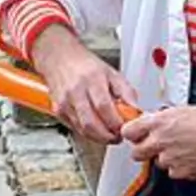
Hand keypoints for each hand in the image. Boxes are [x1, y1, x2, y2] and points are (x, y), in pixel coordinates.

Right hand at [32, 26, 140, 144]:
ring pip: (82, 129)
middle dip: (107, 136)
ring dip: (99, 137)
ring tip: (109, 134)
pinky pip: (76, 128)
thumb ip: (126, 92)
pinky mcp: (58, 110)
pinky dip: (88, 133)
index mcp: (92, 80)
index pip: (104, 107)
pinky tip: (96, 128)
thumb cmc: (86, 66)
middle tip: (118, 136)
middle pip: (91, 123)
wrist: (60, 58)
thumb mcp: (112, 73)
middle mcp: (76, 91)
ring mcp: (65, 102)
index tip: (125, 128)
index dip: (116, 123)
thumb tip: (137, 111)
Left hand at [122, 106, 195, 179]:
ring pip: (157, 163)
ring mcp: (170, 158)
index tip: (135, 135)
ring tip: (181, 149)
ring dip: (165, 158)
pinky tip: (189, 157)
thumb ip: (160, 119)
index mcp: (158, 122)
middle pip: (136, 153)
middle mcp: (161, 141)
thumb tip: (149, 123)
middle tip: (153, 146)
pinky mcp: (181, 171)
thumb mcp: (179, 110)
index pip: (128, 132)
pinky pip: (173, 172)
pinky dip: (179, 167)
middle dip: (143, 150)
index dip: (131, 134)